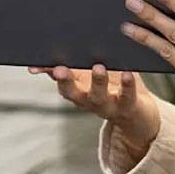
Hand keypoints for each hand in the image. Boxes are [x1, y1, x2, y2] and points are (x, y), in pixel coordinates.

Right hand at [29, 62, 160, 160]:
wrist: (138, 113)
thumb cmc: (110, 87)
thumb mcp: (87, 77)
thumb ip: (68, 66)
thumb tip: (40, 60)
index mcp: (77, 90)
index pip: (58, 81)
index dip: (47, 74)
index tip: (36, 66)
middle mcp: (88, 100)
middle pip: (73, 93)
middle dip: (65, 82)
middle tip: (59, 69)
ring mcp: (107, 105)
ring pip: (98, 96)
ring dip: (97, 83)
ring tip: (97, 68)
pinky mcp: (128, 105)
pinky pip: (127, 96)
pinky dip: (127, 85)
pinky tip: (127, 73)